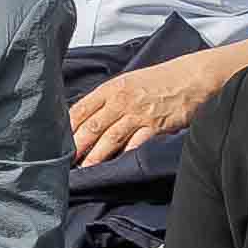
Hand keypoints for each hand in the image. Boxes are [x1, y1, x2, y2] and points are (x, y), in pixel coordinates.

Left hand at [70, 43, 245, 165]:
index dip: (67, 128)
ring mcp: (138, 114)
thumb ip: (109, 98)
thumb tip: (88, 116)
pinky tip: (116, 166)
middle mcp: (121, 100)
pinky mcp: (156, 126)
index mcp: (111, 88)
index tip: (54, 142)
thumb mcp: (130, 82)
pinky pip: (136, 143)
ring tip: (83, 170)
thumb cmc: (162, 80)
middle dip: (75, 146)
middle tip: (62, 162)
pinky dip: (124, 155)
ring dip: (94, 156)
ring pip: (109, 138)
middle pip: (91, 126)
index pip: (80, 109)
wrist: (193, 77)